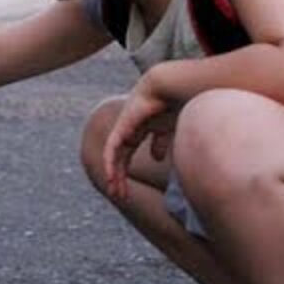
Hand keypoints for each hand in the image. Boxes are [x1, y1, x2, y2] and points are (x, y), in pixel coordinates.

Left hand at [103, 78, 174, 201]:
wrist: (168, 87)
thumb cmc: (172, 103)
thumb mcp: (167, 129)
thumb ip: (160, 142)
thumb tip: (156, 158)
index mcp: (138, 129)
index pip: (127, 153)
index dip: (126, 170)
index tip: (128, 189)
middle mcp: (127, 130)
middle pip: (119, 158)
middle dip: (119, 177)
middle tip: (119, 196)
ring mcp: (123, 128)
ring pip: (113, 156)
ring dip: (114, 174)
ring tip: (115, 190)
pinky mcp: (122, 127)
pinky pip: (112, 149)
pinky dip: (111, 163)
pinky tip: (112, 176)